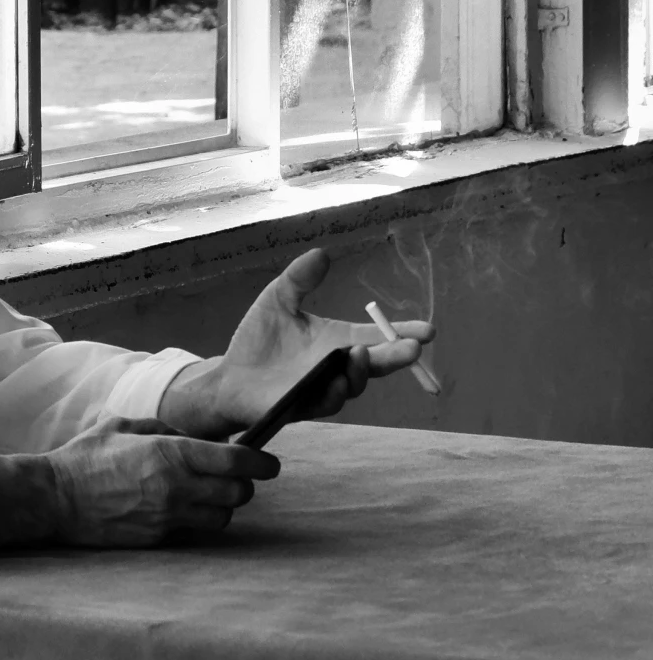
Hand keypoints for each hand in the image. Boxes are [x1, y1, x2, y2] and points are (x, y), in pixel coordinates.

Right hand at [47, 419, 279, 544]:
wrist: (54, 499)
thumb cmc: (85, 457)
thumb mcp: (124, 427)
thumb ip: (164, 430)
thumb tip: (193, 437)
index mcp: (170, 453)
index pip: (236, 461)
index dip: (261, 462)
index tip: (270, 464)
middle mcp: (176, 487)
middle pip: (239, 494)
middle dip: (244, 485)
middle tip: (235, 477)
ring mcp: (167, 517)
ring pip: (222, 518)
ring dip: (223, 507)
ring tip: (208, 497)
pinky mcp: (157, 538)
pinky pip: (193, 531)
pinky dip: (195, 521)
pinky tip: (179, 508)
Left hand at [155, 247, 434, 439]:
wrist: (229, 376)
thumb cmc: (258, 340)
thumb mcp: (277, 300)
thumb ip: (298, 278)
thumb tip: (321, 253)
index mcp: (338, 341)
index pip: (377, 337)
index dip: (403, 333)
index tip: (429, 330)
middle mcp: (338, 367)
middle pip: (376, 363)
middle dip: (396, 358)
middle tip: (413, 349)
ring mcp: (323, 388)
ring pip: (353, 385)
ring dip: (361, 372)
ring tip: (361, 355)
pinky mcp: (303, 406)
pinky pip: (324, 402)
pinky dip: (334, 392)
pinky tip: (338, 382)